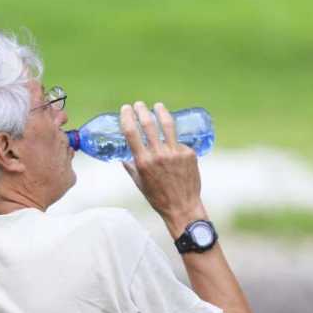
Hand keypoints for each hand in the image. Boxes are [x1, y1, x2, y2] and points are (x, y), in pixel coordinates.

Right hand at [120, 101, 206, 236]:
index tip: (125, 109)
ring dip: (161, 112)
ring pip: (168, 125)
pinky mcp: (189, 154)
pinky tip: (172, 142)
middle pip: (149, 124)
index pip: (132, 132)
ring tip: (158, 106)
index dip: (127, 117)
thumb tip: (123, 158)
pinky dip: (174, 140)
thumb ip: (131, 168)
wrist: (183, 207)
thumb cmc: (158, 198)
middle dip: (142, 110)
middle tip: (139, 104)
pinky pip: (178, 142)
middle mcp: (158, 154)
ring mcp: (175, 153)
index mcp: (143, 161)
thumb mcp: (139, 183)